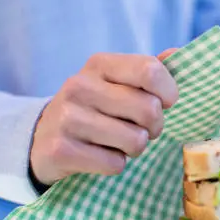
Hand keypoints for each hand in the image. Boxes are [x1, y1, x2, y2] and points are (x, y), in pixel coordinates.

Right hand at [30, 50, 178, 185]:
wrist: (42, 139)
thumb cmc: (95, 109)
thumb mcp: (117, 83)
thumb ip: (149, 71)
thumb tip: (178, 54)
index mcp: (100, 64)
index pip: (150, 71)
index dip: (169, 92)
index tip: (166, 103)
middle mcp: (80, 85)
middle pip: (149, 109)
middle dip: (154, 127)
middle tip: (142, 129)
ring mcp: (67, 117)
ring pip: (136, 140)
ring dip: (135, 148)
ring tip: (119, 143)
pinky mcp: (61, 149)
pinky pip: (115, 164)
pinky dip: (115, 165)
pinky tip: (99, 155)